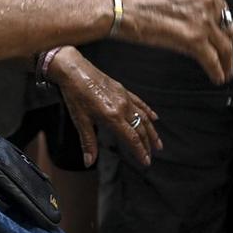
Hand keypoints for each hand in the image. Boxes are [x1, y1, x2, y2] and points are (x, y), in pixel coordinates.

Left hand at [47, 47, 159, 167]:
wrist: (74, 70)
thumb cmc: (75, 94)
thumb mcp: (80, 121)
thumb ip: (88, 142)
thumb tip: (88, 162)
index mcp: (112, 117)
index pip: (132, 139)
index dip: (140, 152)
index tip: (146, 162)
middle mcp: (122, 107)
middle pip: (140, 129)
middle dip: (147, 144)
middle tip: (151, 156)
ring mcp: (124, 97)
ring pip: (143, 117)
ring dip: (152, 131)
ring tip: (158, 143)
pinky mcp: (122, 90)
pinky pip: (140, 103)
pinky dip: (148, 111)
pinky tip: (154, 117)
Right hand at [115, 0, 232, 85]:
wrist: (116, 6)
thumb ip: (183, 1)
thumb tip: (186, 18)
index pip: (221, 9)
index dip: (222, 26)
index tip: (221, 37)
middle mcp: (204, 0)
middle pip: (226, 28)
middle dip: (226, 45)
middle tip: (225, 57)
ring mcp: (201, 20)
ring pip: (224, 47)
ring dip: (226, 62)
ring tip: (225, 72)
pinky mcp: (193, 39)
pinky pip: (213, 60)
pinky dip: (218, 71)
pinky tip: (217, 78)